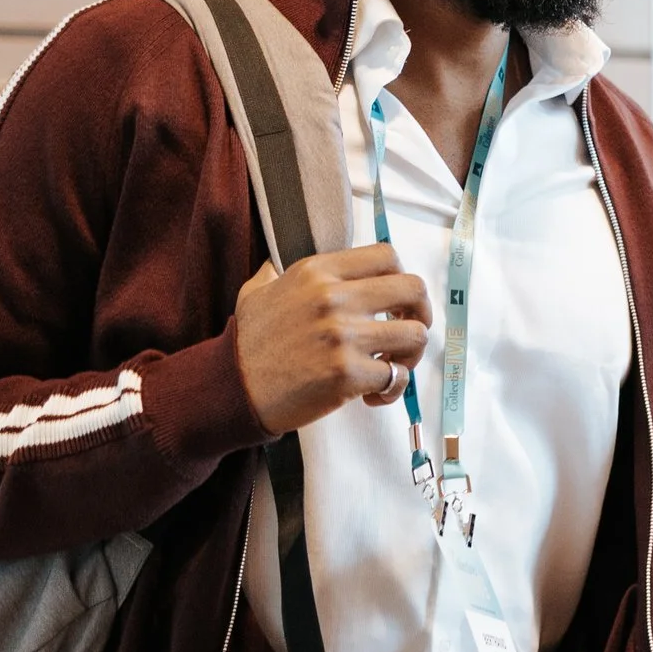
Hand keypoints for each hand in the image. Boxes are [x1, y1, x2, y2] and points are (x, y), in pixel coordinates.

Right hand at [231, 244, 431, 435]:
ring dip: (410, 356)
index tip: (395, 301)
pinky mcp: (347, 374)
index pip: (386, 255)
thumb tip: (276, 265)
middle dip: (421, 313)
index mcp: (318, 271)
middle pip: (413, 289)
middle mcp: (333, 297)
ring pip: (415, 335)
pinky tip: (373, 395)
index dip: (401, 278)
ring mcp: (343, 335)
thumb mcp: (259, 291)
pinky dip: (394, 389)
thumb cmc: (248, 344)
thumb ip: (277, 274)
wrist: (231, 388)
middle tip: (406, 334)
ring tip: (389, 368)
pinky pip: (398, 377)